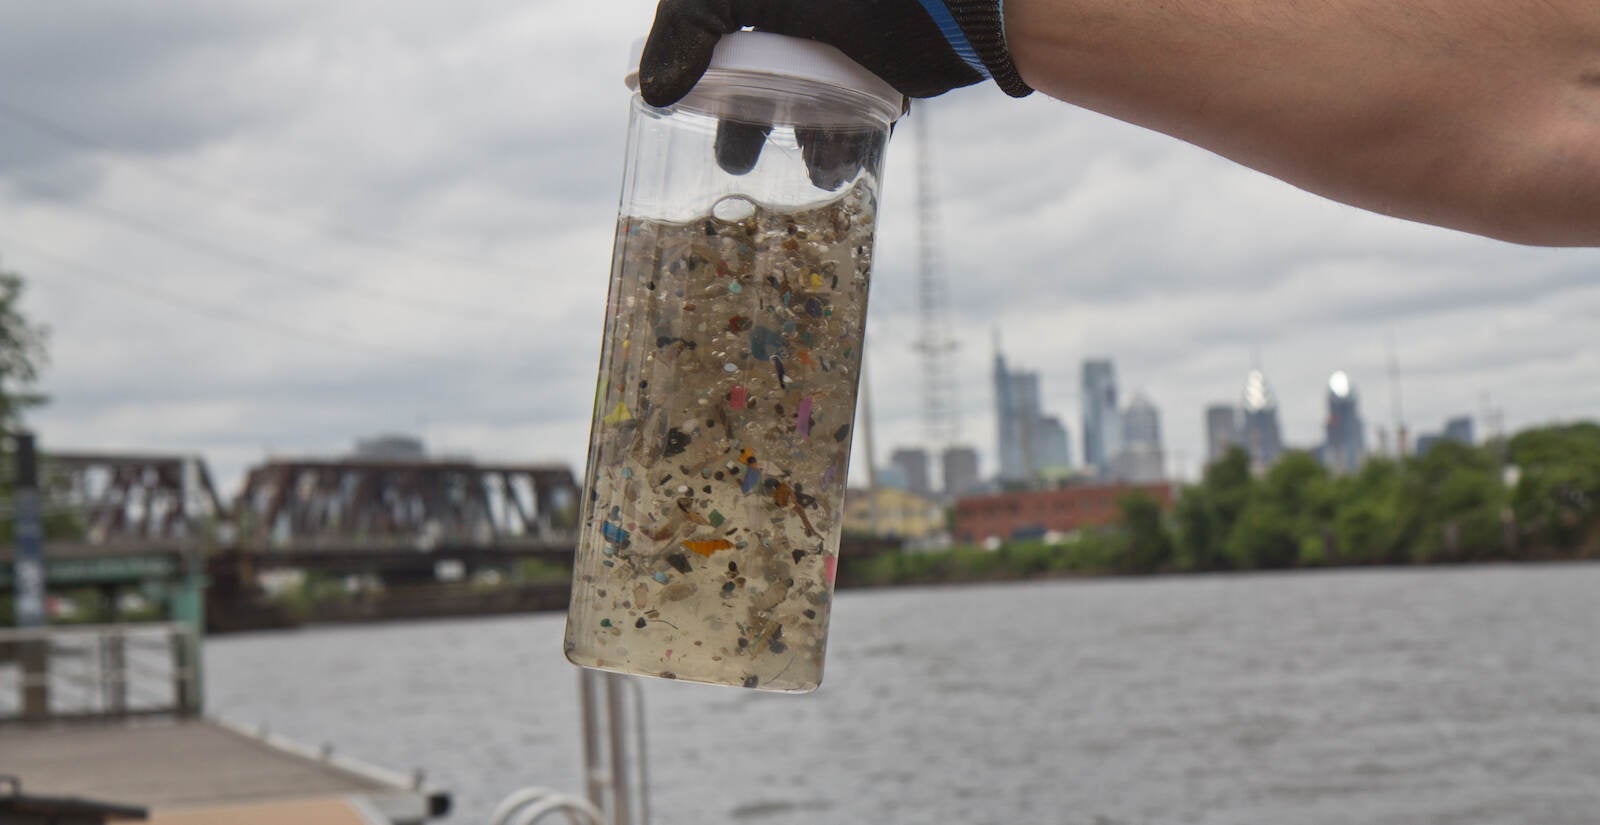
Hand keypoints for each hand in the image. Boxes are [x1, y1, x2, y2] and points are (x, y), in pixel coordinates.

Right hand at [643, 0, 1028, 182]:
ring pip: (811, 101)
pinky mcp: (889, 69)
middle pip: (762, 74)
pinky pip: (859, 115)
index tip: (678, 110)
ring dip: (799, 141)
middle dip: (746, 122)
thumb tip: (652, 90)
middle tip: (736, 166)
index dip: (696, 70)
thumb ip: (685, 23)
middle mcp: (804, 14)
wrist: (938, 2)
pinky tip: (832, 171)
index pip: (717, 30)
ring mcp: (849, 42)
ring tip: (792, 174)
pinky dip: (843, 145)